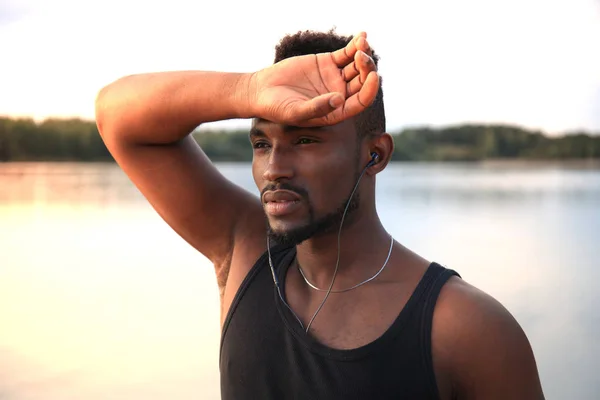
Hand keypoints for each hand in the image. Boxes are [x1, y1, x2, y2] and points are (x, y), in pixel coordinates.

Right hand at [249, 32, 378, 126]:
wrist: (262, 91)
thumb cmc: (278, 108)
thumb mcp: (296, 112)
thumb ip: (317, 108)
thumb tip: (338, 100)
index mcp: (337, 111)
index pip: (361, 101)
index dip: (370, 89)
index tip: (373, 77)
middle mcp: (340, 94)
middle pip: (361, 81)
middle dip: (366, 68)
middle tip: (362, 57)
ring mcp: (335, 77)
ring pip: (356, 66)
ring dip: (363, 54)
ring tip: (362, 44)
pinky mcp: (328, 62)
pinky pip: (346, 53)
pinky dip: (355, 45)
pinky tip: (362, 36)